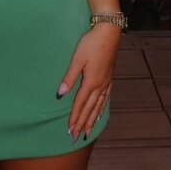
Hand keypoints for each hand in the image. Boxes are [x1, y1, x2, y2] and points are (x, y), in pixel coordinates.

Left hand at [56, 25, 120, 140]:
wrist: (109, 32)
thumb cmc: (91, 43)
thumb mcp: (77, 59)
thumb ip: (69, 77)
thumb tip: (60, 94)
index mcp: (91, 82)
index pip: (80, 104)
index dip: (75, 117)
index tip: (69, 130)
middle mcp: (100, 86)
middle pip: (89, 109)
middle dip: (82, 123)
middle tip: (77, 137)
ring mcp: (106, 82)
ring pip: (98, 106)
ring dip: (92, 120)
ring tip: (88, 132)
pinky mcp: (110, 78)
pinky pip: (106, 99)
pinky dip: (101, 109)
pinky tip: (100, 113)